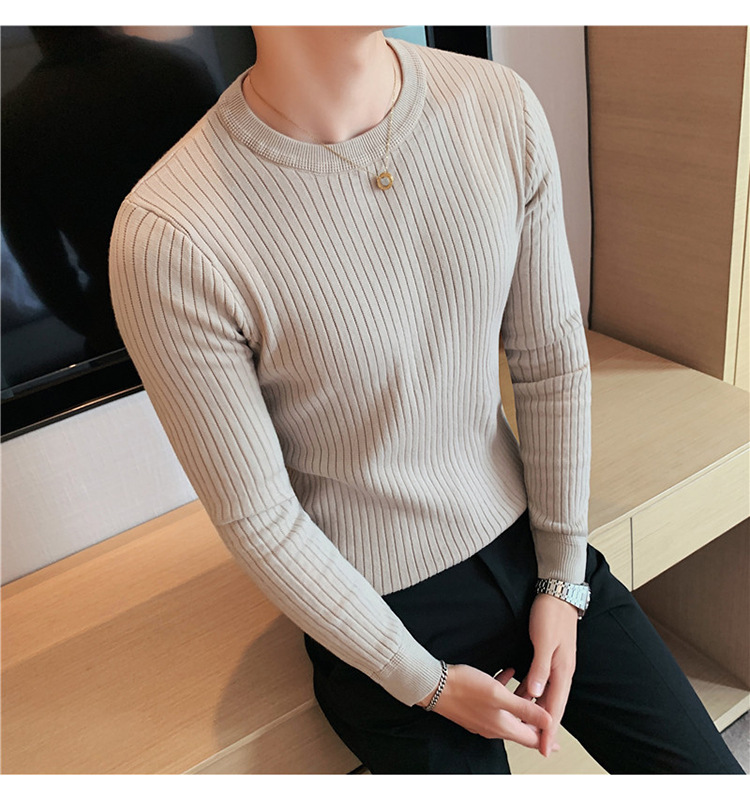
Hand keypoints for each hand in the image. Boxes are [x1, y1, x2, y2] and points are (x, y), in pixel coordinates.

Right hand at [416, 662, 559, 754]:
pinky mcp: (475, 708)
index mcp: (502, 727)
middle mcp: (493, 727)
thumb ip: (525, 708)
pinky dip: (506, 692)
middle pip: (522, 727)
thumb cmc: (464, 688)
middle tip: (548, 708)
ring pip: (510, 714)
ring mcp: (483, 718)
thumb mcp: (498, 695)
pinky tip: (508, 674)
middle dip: (536, 718)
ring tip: (532, 688)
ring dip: (522, 702)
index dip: (548, 737)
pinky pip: (497, 704)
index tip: (559, 738)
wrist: (434, 685)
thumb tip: (549, 721)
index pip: (532, 739)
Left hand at [514, 592, 578, 756]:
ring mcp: (556, 664)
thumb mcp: (544, 641)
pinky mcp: (549, 656)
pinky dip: (532, 693)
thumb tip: (536, 695)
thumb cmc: (551, 614)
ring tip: (526, 726)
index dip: (549, 729)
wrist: (558, 592)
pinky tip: (521, 697)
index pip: (555, 707)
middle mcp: (562, 671)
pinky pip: (540, 682)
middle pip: (553, 705)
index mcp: (562, 670)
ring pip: (546, 695)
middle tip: (539, 747)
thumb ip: (540, 669)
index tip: (544, 748)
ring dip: (536, 710)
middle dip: (545, 727)